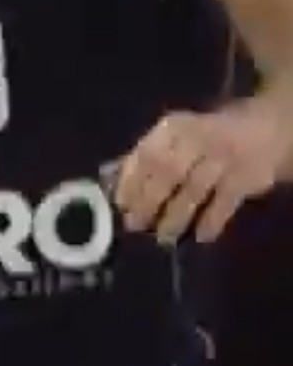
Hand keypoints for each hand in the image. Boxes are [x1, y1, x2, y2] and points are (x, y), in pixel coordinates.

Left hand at [114, 102, 287, 243]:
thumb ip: (143, 157)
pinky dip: (212, 220)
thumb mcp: (172, 137)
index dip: (130, 180)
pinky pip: (225, 202)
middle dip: (148, 200)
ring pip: (194, 189)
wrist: (257, 130)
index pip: (146, 153)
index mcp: (172, 127)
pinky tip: (200, 236)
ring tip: (163, 237)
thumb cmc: (201, 138)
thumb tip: (108, 179)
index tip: (120, 204)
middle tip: (135, 225)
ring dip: (175, 216)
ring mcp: (222, 157)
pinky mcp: (245, 177)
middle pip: (167, 171)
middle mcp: (196, 138)